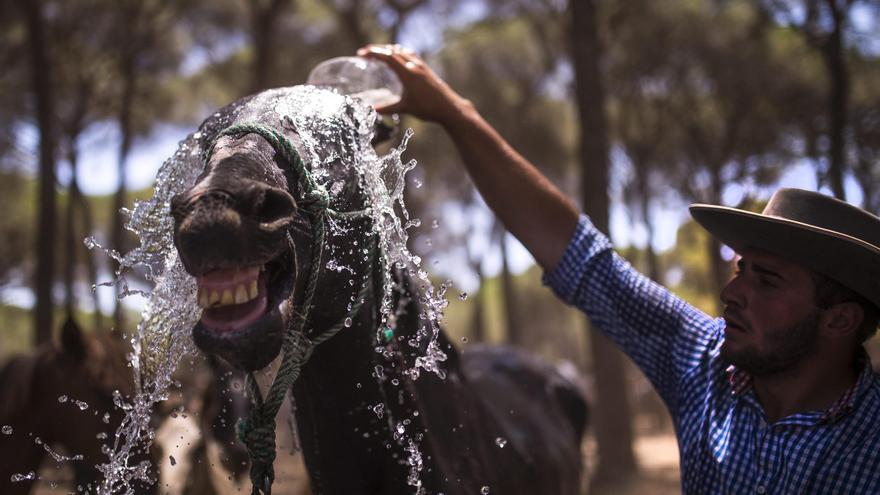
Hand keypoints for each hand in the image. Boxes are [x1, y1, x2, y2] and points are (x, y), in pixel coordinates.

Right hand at [357, 44, 471, 126]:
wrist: (449, 108)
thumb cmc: (428, 109)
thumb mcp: (405, 108)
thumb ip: (388, 108)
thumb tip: (372, 110)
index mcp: (408, 73)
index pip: (388, 56)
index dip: (374, 53)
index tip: (361, 53)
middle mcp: (415, 66)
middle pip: (393, 50)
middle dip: (378, 49)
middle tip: (365, 53)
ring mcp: (421, 66)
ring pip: (402, 51)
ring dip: (389, 50)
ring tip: (378, 54)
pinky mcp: (426, 69)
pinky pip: (410, 54)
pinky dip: (399, 53)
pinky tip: (397, 58)